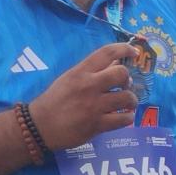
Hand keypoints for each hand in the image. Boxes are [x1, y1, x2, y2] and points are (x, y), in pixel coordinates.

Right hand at [27, 41, 141, 149]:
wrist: (41, 126)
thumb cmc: (55, 100)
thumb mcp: (69, 79)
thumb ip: (91, 72)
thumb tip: (116, 63)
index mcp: (80, 72)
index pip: (106, 52)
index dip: (124, 48)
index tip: (134, 52)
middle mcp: (89, 86)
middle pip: (122, 74)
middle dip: (128, 79)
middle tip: (125, 86)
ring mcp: (94, 106)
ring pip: (127, 97)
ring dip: (131, 100)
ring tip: (126, 104)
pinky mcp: (97, 125)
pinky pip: (124, 119)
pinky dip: (127, 117)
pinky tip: (123, 117)